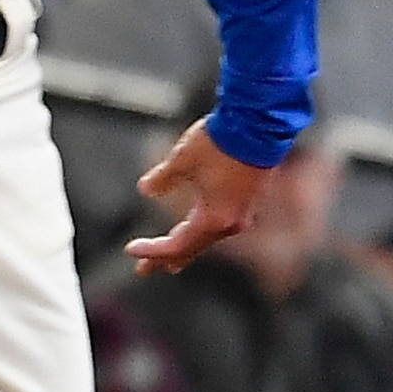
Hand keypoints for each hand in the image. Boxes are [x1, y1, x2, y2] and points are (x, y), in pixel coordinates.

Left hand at [127, 119, 272, 271]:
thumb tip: (146, 189)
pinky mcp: (252, 199)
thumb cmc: (222, 141)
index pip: (176, 245)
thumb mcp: (182, 159)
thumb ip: (163, 178)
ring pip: (209, 237)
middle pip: (193, 248)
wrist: (262, 122)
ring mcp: (245, 212)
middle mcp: (232, 222)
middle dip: (167, 259)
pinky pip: (222, 225)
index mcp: (214, 218)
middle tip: (144, 269)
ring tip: (171, 258)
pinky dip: (204, 231)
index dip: (152, 250)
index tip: (130, 250)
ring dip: (187, 246)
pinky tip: (200, 227)